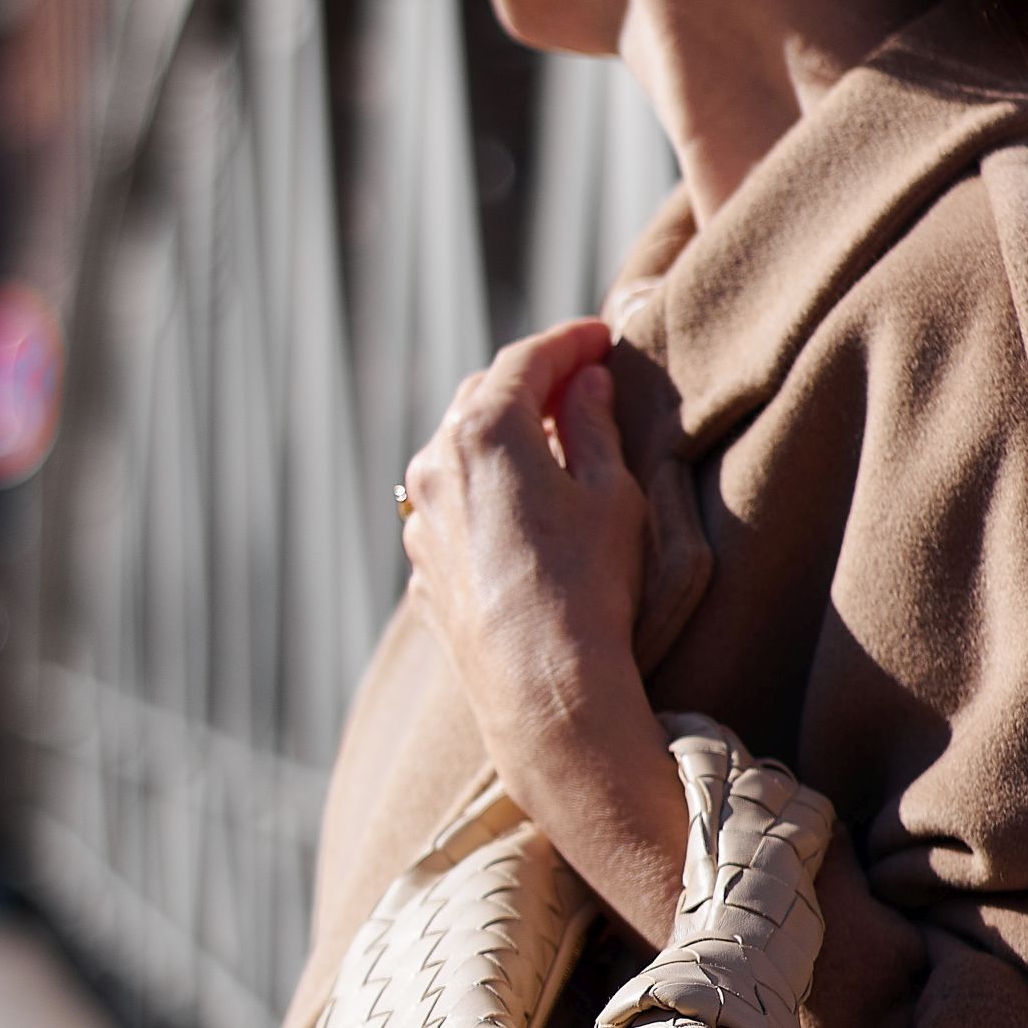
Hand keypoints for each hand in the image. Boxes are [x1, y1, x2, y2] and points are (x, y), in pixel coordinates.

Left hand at [399, 318, 689, 950]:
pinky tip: (516, 507)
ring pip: (455, 452)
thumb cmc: (588, 587)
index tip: (599, 337)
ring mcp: (419, 520)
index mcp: (483, 431)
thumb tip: (587, 385)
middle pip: (481, 399)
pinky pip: (448, 508)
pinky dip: (480, 490)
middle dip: (530, 384)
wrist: (542, 690)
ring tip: (547, 443)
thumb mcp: (609, 493)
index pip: (527, 361)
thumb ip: (592, 426)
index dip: (568, 343)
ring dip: (499, 437)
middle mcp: (434, 466)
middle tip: (577, 383)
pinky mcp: (420, 568)